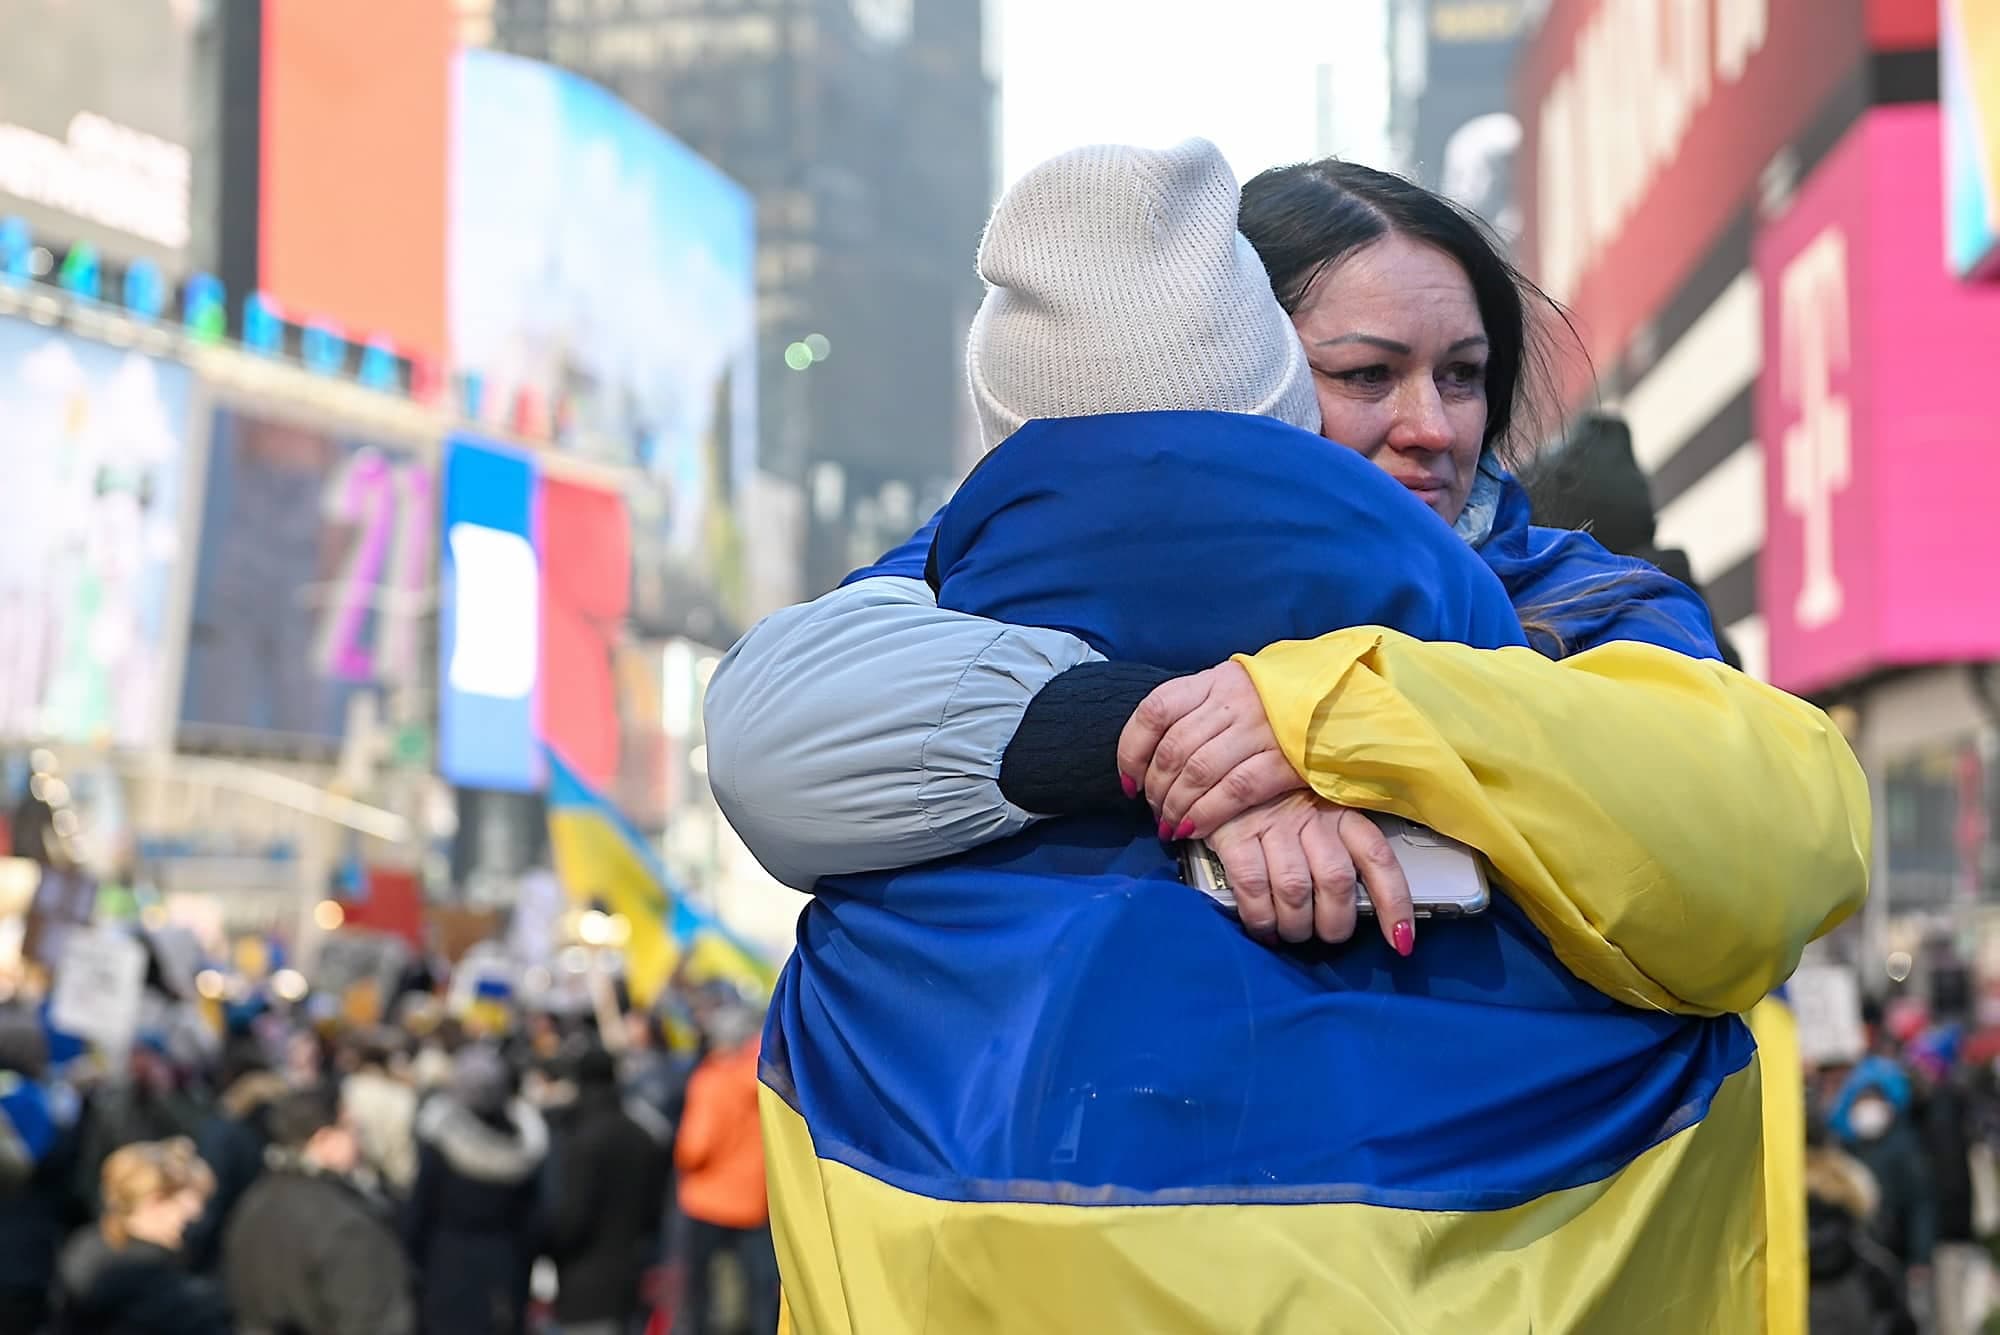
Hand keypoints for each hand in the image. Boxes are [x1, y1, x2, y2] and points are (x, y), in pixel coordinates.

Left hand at [1117, 662, 1305, 838]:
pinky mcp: (1286, 758)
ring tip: (1172, 826)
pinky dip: (1210, 812)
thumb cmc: (1279, 701)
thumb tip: (1152, 759)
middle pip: (1174, 749)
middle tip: (1154, 813)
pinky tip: (1197, 828)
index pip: (1155, 710)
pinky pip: (1236, 790)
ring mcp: (1260, 728)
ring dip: (1177, 806)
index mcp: (1214, 680)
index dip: (1132, 750)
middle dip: (1156, 789)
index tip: (1129, 782)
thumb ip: (1196, 713)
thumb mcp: (1234, 690)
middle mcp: (1232, 700)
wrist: (1345, 699)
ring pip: (1199, 772)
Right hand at [1207, 792, 1414, 954]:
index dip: (1393, 903)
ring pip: (1295, 891)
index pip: (1378, 858)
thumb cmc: (1275, 798)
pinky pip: (1253, 888)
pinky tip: (1264, 927)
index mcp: (1340, 809)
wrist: (1218, 769)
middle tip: (1327, 933)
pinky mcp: (1234, 835)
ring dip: (1296, 926)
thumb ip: (1341, 845)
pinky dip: (1260, 918)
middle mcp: (1311, 816)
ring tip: (1292, 932)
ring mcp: (1271, 825)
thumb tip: (1370, 899)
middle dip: (1335, 924)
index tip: (1401, 940)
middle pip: (1336, 882)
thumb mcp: (1318, 807)